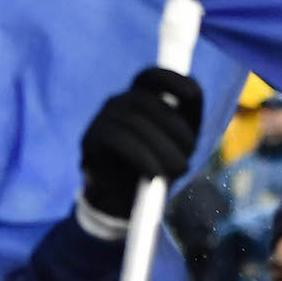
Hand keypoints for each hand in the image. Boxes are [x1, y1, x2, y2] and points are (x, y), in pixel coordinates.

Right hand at [80, 67, 202, 218]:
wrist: (121, 203)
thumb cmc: (153, 168)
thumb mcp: (177, 145)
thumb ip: (184, 120)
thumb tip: (192, 93)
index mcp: (138, 99)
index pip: (151, 77)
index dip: (172, 80)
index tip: (191, 95)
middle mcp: (117, 102)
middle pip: (148, 102)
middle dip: (174, 129)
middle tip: (187, 159)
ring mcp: (101, 118)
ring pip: (134, 122)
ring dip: (161, 148)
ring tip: (176, 171)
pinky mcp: (90, 139)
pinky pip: (118, 139)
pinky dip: (141, 157)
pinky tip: (154, 174)